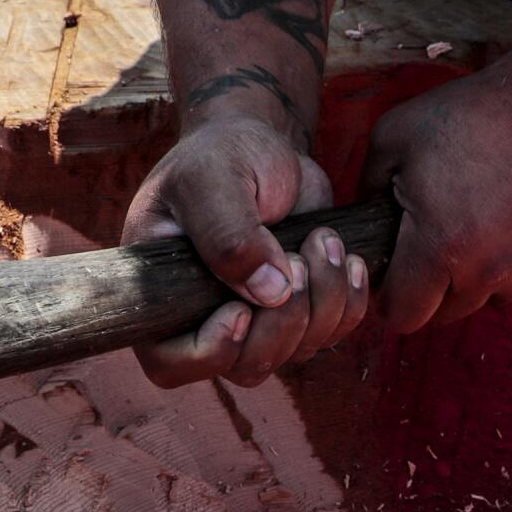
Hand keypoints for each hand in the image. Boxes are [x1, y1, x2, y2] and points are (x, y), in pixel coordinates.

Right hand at [122, 114, 371, 387]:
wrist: (262, 146)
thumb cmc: (221, 154)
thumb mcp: (212, 179)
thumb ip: (230, 235)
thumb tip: (270, 294)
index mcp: (160, 297)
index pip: (171, 364)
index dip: (212, 350)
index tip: (242, 308)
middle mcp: (203, 320)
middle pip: (246, 366)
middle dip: (283, 320)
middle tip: (297, 257)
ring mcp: (254, 323)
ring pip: (294, 353)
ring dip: (323, 303)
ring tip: (325, 240)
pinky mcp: (297, 312)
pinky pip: (330, 335)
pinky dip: (349, 303)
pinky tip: (351, 260)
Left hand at [361, 68, 511, 334]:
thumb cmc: (474, 114)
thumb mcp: (395, 136)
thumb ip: (367, 189)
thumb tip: (364, 223)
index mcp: (439, 248)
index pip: (402, 316)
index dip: (390, 299)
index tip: (392, 276)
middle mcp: (486, 274)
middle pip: (444, 314)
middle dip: (432, 289)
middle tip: (434, 241)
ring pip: (485, 300)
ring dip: (474, 277)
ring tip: (477, 223)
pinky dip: (511, 263)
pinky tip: (511, 219)